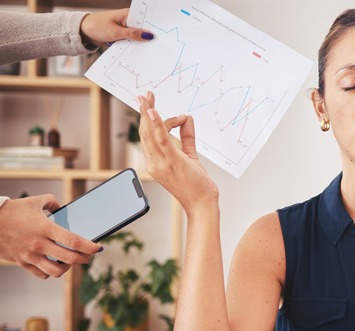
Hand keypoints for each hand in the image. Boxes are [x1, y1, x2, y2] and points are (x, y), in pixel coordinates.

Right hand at [0, 195, 100, 278]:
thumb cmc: (10, 211)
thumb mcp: (33, 202)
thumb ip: (51, 201)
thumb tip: (61, 207)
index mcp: (44, 228)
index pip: (73, 241)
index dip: (90, 246)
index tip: (99, 247)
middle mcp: (38, 244)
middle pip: (70, 259)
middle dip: (85, 258)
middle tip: (90, 255)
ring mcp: (29, 256)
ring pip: (56, 272)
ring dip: (68, 268)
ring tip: (71, 261)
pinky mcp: (21, 262)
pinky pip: (41, 274)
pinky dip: (51, 272)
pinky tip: (54, 264)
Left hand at [79, 9, 153, 46]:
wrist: (83, 31)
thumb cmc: (97, 26)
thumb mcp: (116, 32)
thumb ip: (132, 34)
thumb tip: (148, 35)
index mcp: (128, 14)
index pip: (145, 21)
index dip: (153, 28)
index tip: (161, 37)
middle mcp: (128, 20)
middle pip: (142, 30)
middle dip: (147, 38)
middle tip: (156, 47)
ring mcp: (125, 28)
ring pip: (137, 37)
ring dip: (140, 44)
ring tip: (147, 52)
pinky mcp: (122, 35)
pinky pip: (131, 41)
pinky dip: (133, 46)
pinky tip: (137, 52)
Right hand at [137, 92, 218, 213]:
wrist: (202, 204)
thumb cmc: (196, 185)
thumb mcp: (190, 156)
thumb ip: (187, 137)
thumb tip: (188, 119)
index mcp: (155, 162)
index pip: (148, 136)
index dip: (148, 120)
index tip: (152, 105)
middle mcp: (154, 162)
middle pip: (145, 132)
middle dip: (144, 111)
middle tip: (144, 95)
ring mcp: (160, 162)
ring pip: (150, 133)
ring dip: (148, 113)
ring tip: (146, 98)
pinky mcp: (172, 161)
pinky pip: (161, 140)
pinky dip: (157, 124)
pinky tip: (154, 112)